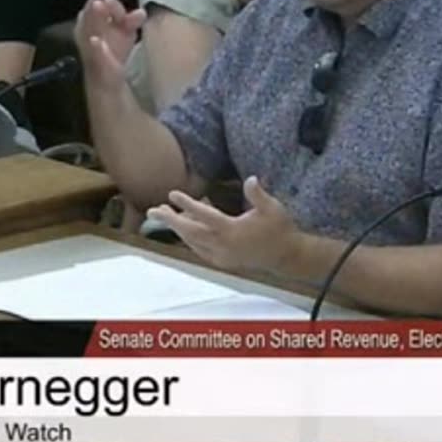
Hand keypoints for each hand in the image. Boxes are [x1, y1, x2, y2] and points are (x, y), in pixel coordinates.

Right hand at [75, 0, 147, 88]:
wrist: (106, 80)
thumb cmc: (114, 50)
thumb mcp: (125, 32)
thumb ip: (131, 20)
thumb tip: (141, 12)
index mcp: (93, 21)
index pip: (95, 1)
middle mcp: (87, 31)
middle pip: (90, 12)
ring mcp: (89, 46)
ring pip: (89, 29)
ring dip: (94, 17)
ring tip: (98, 4)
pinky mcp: (95, 63)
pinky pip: (94, 54)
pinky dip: (95, 47)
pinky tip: (95, 41)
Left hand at [149, 176, 301, 272]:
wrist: (287, 256)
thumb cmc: (280, 228)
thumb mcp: (273, 208)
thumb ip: (258, 194)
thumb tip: (250, 179)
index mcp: (232, 230)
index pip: (203, 215)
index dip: (186, 204)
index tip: (172, 194)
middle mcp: (223, 246)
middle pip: (190, 232)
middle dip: (171, 220)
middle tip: (154, 210)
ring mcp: (222, 256)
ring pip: (193, 242)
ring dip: (178, 229)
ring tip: (166, 216)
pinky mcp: (225, 262)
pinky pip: (200, 251)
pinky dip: (190, 240)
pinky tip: (185, 231)